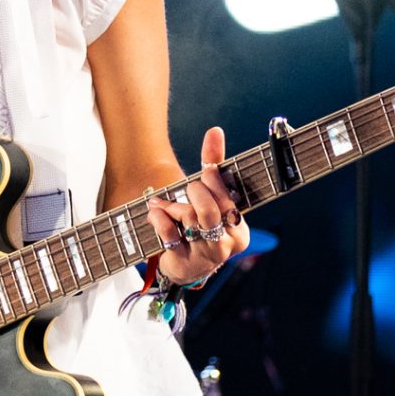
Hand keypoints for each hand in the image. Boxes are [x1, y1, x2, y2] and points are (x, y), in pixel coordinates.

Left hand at [147, 126, 250, 286]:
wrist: (185, 265)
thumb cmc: (200, 224)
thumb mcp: (210, 196)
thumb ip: (214, 163)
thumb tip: (215, 131)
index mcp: (239, 228)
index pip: (228, 198)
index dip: (213, 180)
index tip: (204, 171)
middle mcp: (226, 244)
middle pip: (210, 210)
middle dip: (193, 192)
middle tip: (186, 188)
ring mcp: (205, 256)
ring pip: (190, 220)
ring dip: (172, 206)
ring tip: (161, 203)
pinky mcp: (183, 263)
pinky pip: (170, 235)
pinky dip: (160, 219)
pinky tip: (155, 213)